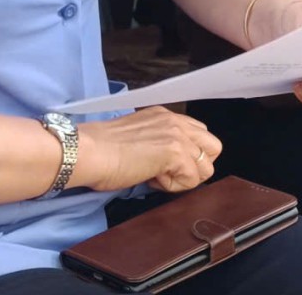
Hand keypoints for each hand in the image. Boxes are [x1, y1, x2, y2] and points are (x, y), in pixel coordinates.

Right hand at [74, 107, 220, 193]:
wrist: (88, 152)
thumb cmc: (100, 151)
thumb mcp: (136, 139)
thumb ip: (157, 144)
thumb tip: (165, 165)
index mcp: (165, 116)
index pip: (198, 134)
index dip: (187, 156)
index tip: (162, 166)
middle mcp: (175, 121)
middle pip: (213, 146)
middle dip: (196, 166)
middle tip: (169, 175)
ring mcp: (177, 135)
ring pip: (207, 166)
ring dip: (185, 177)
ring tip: (158, 177)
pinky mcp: (175, 152)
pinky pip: (192, 179)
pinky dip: (173, 186)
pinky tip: (151, 179)